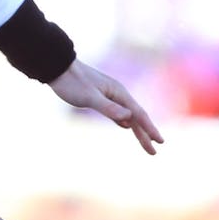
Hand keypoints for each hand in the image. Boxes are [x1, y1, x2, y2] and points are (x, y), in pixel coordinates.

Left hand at [47, 59, 162, 154]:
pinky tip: (125, 126)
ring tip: (146, 142)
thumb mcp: (89, 97)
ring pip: (127, 115)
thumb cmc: (72, 82)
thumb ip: (108, 108)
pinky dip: (124, 121)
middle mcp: (118, 94)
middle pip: (135, 117)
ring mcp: (110, 95)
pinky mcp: (100, 97)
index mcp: (119, 93)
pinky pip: (117, 112)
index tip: (160, 142)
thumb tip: (129, 118)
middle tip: (154, 152)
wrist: (58, 67)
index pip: (139, 114)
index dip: (150, 129)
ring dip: (137, 129)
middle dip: (145, 134)